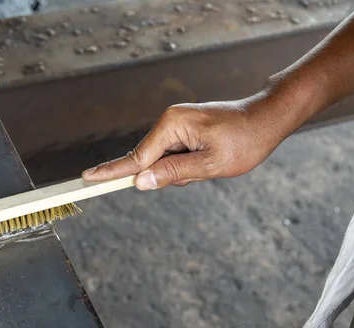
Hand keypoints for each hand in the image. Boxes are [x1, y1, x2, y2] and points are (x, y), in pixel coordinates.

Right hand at [82, 94, 296, 189]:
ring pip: (164, 162)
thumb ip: (173, 173)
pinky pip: (175, 156)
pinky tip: (209, 159)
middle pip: (150, 161)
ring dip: (183, 171)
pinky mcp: (184, 131)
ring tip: (213, 161)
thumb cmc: (244, 141)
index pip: (136, 157)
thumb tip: (140, 181)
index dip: (112, 172)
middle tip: (202, 169)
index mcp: (171, 125)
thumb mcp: (210, 164)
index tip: (86, 180)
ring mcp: (176, 125)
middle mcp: (169, 121)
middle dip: (169, 175)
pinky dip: (188, 165)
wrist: (267, 119)